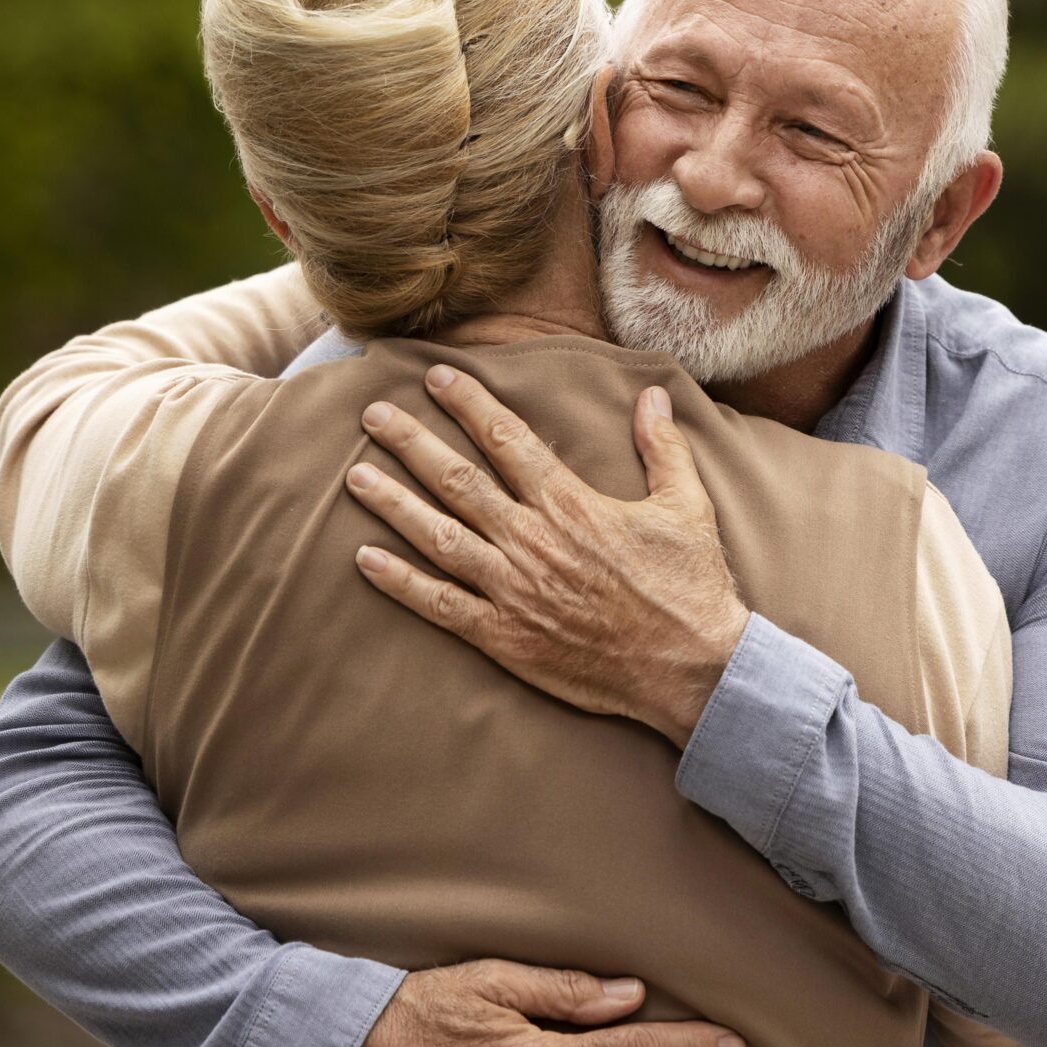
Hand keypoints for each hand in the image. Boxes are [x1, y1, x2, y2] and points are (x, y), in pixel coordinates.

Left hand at [344, 365, 748, 744]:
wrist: (690, 668)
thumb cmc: (691, 586)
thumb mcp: (688, 506)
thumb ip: (664, 449)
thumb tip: (652, 398)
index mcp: (571, 504)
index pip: (509, 440)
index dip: (470, 405)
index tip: (437, 378)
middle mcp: (532, 540)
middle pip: (457, 481)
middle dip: (411, 444)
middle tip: (373, 417)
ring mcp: (513, 590)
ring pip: (438, 536)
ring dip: (393, 504)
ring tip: (356, 477)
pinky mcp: (505, 636)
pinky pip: (440, 604)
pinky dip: (400, 583)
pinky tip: (365, 560)